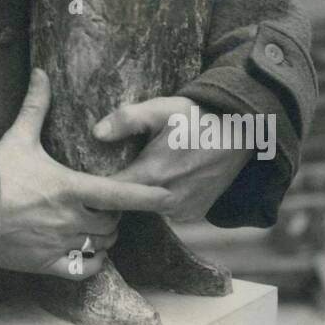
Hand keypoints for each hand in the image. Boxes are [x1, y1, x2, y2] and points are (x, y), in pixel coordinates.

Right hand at [0, 69, 169, 278]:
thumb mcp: (18, 138)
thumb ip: (36, 106)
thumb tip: (42, 72)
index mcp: (70, 188)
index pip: (120, 194)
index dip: (147, 197)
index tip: (167, 197)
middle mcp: (71, 218)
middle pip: (113, 222)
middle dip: (116, 216)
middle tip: (110, 207)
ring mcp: (60, 244)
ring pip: (101, 245)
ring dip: (105, 237)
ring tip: (100, 227)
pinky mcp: (46, 264)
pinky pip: (83, 270)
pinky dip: (92, 263)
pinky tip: (91, 254)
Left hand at [97, 97, 253, 221]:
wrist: (240, 133)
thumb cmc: (197, 118)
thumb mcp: (160, 109)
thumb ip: (127, 120)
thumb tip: (97, 133)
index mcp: (153, 176)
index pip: (110, 193)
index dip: (95, 187)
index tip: (84, 177)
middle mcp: (167, 201)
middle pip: (126, 204)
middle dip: (114, 193)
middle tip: (107, 173)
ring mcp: (183, 211)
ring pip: (145, 209)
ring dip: (137, 196)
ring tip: (135, 173)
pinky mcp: (194, 214)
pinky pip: (165, 212)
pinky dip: (157, 200)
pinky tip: (158, 181)